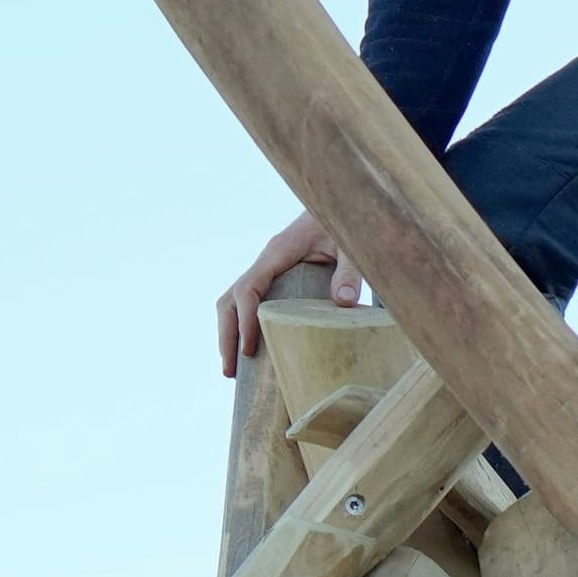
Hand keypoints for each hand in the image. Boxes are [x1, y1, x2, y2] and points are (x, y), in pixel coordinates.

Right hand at [215, 210, 364, 377]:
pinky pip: (248, 301)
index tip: (248, 350)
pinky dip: (241, 325)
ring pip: (232, 301)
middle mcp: (267, 259)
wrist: (341, 204)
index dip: (245, 320)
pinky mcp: (275, 276)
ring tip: (233, 370)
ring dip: (228, 333)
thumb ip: (350, 271)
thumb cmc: (345, 224)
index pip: (248, 288)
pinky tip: (248, 350)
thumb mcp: (351, 247)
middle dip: (226, 335)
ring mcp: (268, 268)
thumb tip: (344, 303)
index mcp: (278, 251)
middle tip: (230, 372)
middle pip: (230, 299)